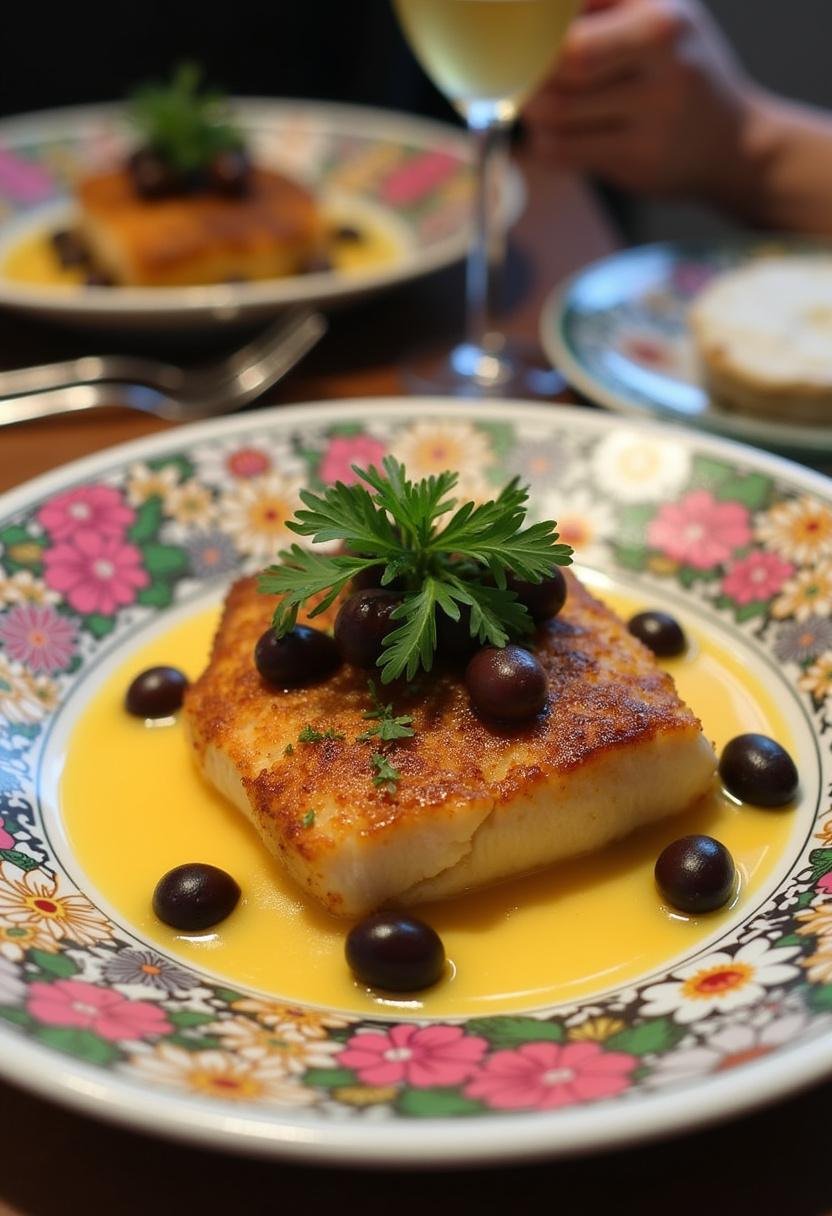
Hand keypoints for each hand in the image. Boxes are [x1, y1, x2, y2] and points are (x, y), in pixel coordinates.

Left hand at [525, 0, 757, 204]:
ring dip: (534, 112)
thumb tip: (528, 8)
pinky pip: (563, 151)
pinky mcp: (638, 162)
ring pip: (556, 114)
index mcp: (662, 19)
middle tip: (521, 74)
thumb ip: (600, 5)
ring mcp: (654, 118)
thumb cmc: (680, 69)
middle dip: (530, 73)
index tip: (518, 41)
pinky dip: (544, 144)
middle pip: (562, 67)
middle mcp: (665, 64)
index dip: (534, 34)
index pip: (573, 27)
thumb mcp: (658, 14)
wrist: (734, 143)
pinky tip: (555, 134)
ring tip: (540, 104)